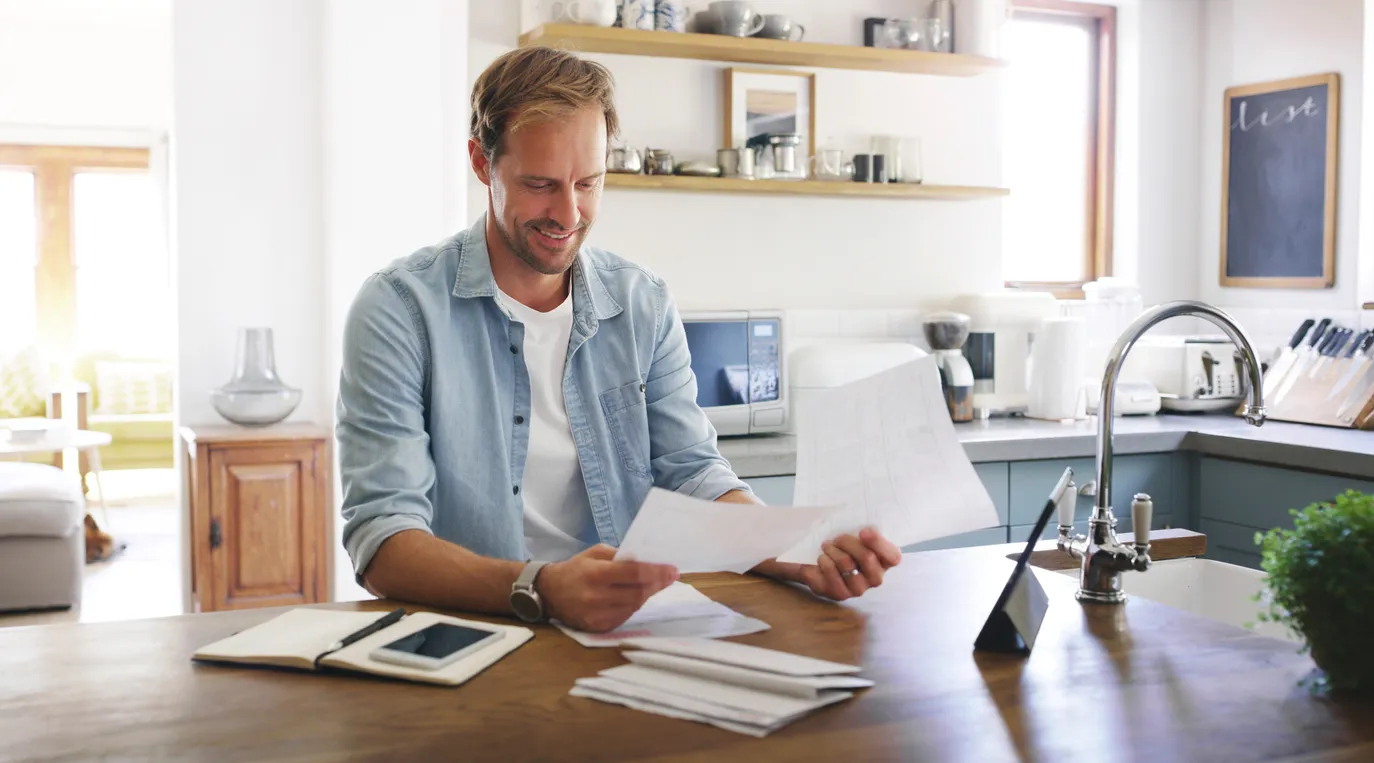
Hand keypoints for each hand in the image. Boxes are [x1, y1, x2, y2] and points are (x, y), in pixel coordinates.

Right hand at [536, 544, 677, 632]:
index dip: (657, 572)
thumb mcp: (595, 553)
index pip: (635, 574)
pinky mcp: (597, 628)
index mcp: (595, 574)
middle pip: (638, 593)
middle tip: (670, 577)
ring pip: (634, 606)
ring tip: (653, 585)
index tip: (673, 570)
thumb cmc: (575, 569)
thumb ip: (620, 556)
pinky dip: (633, 606)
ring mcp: (597, 616)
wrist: (549, 593)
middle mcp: (596, 597)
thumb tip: (647, 562)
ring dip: (647, 595)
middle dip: (657, 584)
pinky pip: (624, 617)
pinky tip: (634, 597)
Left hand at [759, 528, 901, 601]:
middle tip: (836, 538)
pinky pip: (831, 572)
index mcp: (884, 562)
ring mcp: (858, 589)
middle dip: (847, 542)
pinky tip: (822, 559)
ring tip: (827, 547)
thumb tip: (866, 527)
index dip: (879, 543)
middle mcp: (875, 578)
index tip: (863, 531)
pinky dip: (823, 560)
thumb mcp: (855, 537)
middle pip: (867, 557)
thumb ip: (864, 532)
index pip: (893, 557)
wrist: (817, 565)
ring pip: (846, 563)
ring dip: (832, 550)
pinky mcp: (840, 595)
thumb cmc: (842, 548)